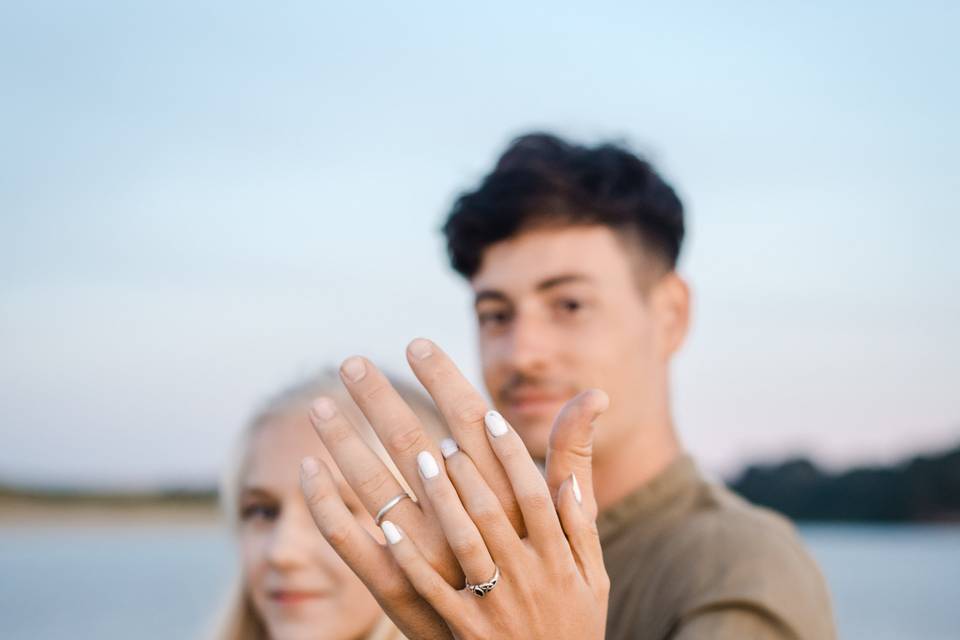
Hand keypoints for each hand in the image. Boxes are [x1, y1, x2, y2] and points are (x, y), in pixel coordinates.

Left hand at [298, 338, 607, 638]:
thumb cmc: (572, 609)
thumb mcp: (588, 544)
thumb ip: (576, 471)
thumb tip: (591, 400)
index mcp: (538, 521)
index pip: (488, 439)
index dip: (453, 392)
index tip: (419, 348)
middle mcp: (501, 544)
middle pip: (433, 460)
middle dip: (390, 407)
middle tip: (354, 362)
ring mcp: (469, 583)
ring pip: (406, 509)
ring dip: (362, 460)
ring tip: (328, 413)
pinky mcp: (443, 620)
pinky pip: (394, 571)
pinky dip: (360, 530)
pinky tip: (325, 494)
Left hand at [380, 397, 609, 639]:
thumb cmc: (574, 627)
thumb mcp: (594, 578)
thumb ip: (581, 527)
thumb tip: (568, 477)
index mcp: (558, 559)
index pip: (534, 494)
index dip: (511, 453)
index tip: (490, 418)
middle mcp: (527, 576)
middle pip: (492, 510)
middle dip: (467, 468)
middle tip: (444, 436)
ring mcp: (495, 604)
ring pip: (463, 541)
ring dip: (441, 498)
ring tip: (422, 461)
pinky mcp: (465, 629)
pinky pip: (431, 589)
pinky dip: (408, 556)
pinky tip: (387, 524)